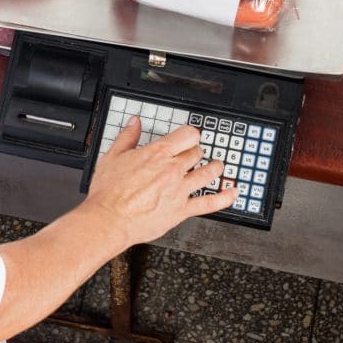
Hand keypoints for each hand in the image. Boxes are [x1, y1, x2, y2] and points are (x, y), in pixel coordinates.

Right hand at [82, 118, 237, 249]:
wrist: (110, 218)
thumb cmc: (109, 192)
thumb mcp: (112, 156)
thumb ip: (127, 137)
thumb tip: (134, 123)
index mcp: (157, 154)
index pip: (187, 135)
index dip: (190, 134)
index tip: (189, 136)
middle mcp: (172, 170)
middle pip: (196, 153)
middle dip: (196, 151)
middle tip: (195, 154)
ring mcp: (180, 190)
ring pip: (208, 173)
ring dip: (215, 167)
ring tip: (218, 165)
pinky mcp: (182, 211)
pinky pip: (210, 203)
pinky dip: (225, 197)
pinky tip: (233, 192)